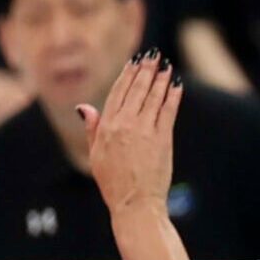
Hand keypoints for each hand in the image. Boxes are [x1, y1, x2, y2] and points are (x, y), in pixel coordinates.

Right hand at [79, 52, 180, 215]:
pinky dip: (172, 96)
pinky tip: (176, 85)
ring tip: (165, 66)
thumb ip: (92, 128)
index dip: (127, 76)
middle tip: (152, 56)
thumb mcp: (95, 155)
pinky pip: (168, 110)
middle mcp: (124, 125)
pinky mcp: (162, 137)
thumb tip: (83, 108)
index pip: (117, 94)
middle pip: (136, 90)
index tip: (134, 63)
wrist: (134, 203)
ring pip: (153, 97)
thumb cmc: (113, 183)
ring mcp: (144, 131)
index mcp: (106, 128)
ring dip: (160, 79)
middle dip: (145, 71)